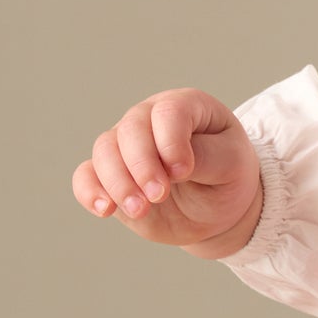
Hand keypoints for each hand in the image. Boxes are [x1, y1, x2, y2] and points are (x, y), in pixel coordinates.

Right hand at [72, 89, 262, 257]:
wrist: (216, 209)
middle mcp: (150, 119)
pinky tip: (104, 210)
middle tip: (159, 196)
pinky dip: (90, 192)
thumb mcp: (231, 166)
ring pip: (105, 151)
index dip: (170, 141)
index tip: (182, 172)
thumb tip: (171, 166)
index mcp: (186, 107)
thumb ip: (204, 159)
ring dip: (118, 182)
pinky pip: (86, 176)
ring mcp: (127, 146)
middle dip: (141, 165)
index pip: (169, 112)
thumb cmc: (228, 177)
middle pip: (130, 129)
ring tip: (140, 210)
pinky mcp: (111, 176)